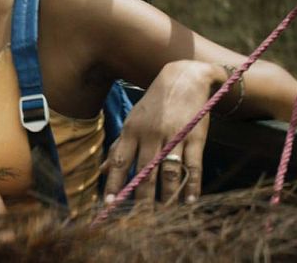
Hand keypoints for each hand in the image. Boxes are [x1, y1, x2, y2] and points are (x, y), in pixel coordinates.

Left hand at [102, 60, 220, 204]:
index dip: (114, 183)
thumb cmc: (154, 103)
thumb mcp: (133, 120)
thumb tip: (101, 171)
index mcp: (132, 131)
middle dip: (141, 197)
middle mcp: (151, 134)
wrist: (184, 77)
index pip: (119, 161)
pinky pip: (193, 165)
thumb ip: (119, 147)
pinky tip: (189, 201)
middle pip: (144, 171)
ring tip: (164, 214)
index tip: (110, 204)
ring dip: (166, 195)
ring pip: (168, 171)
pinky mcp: (195, 136)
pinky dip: (191, 185)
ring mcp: (174, 135)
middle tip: (140, 219)